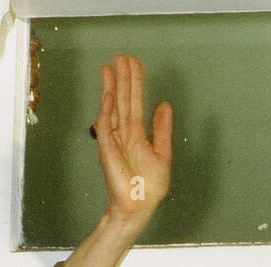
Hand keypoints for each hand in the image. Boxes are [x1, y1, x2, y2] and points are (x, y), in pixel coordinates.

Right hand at [94, 53, 172, 232]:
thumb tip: (164, 106)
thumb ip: (162, 129)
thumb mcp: (162, 153)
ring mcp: (114, 139)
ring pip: (113, 106)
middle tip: (121, 56)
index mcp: (137, 134)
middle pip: (123, 99)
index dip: (135, 82)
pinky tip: (110, 93)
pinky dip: (107, 108)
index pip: (135, 102)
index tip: (133, 64)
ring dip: (112, 86)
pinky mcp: (107, 148)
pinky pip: (106, 124)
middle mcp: (124, 133)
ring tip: (111, 66)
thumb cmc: (149, 186)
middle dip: (123, 77)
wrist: (138, 207)